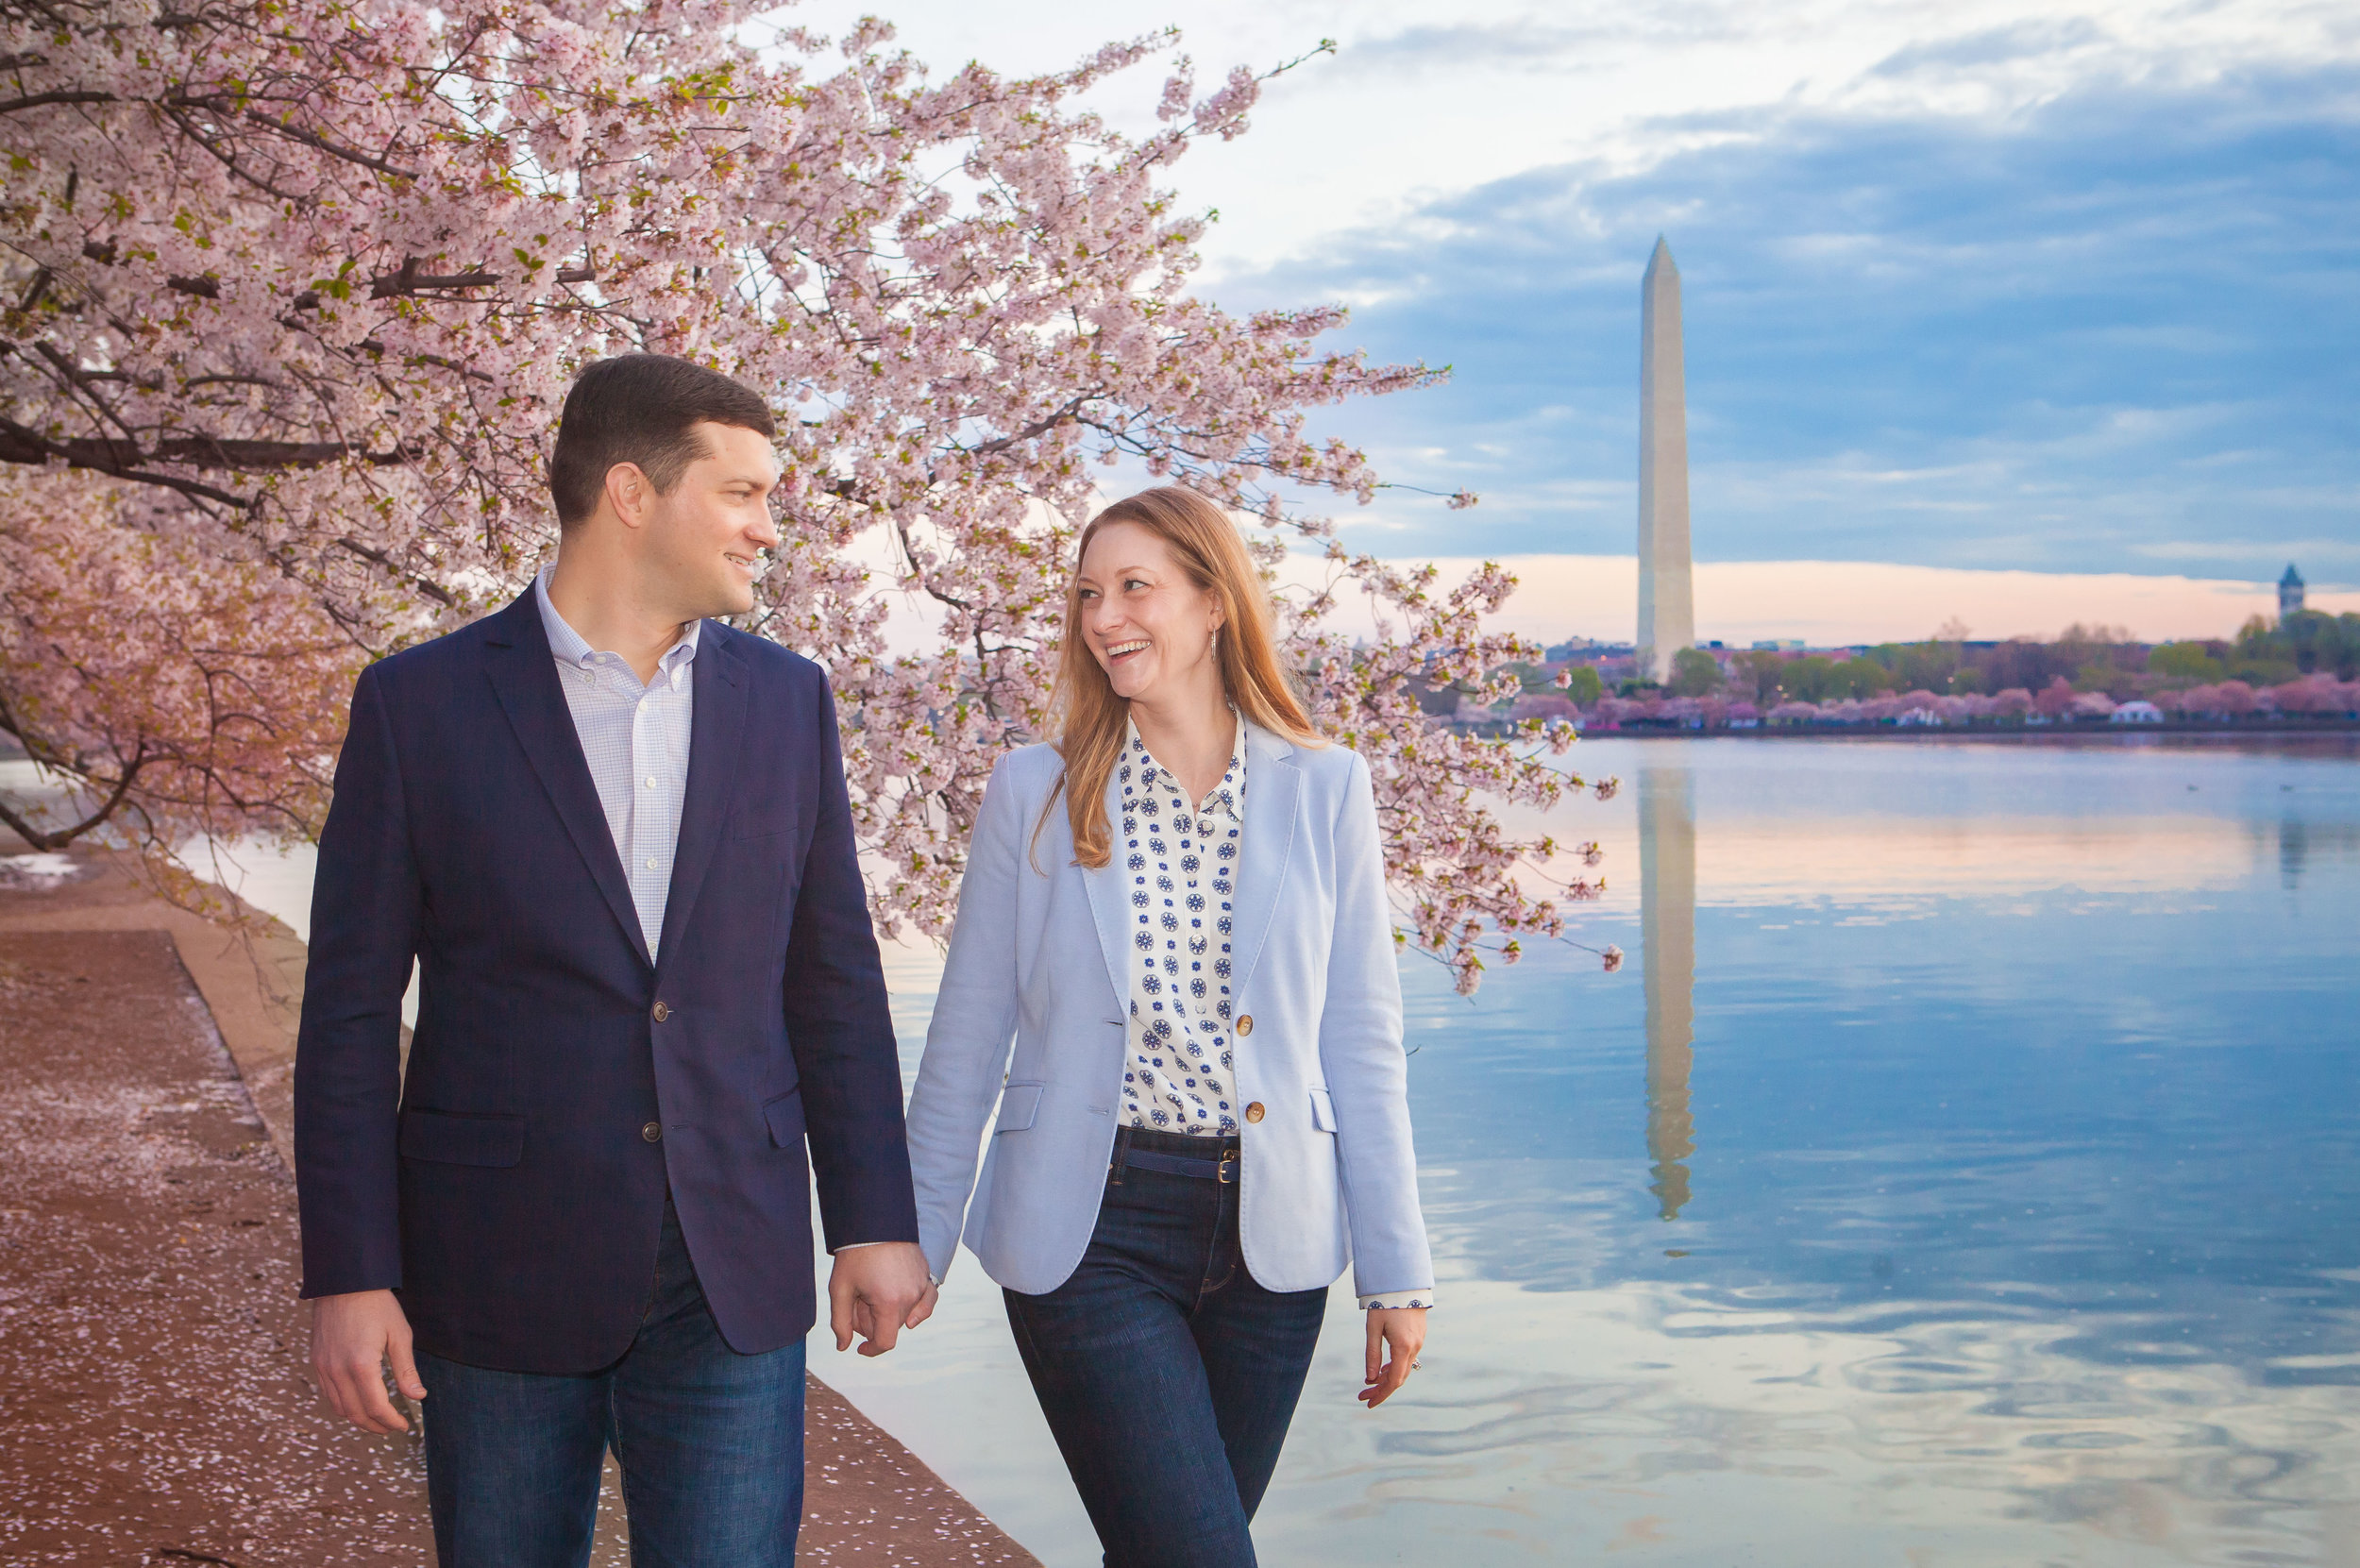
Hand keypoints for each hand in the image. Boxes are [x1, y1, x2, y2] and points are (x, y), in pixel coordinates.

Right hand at [310, 1288, 424, 1432]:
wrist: (344, 1282)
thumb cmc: (377, 1305)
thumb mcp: (399, 1334)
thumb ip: (406, 1370)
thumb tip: (418, 1397)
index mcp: (361, 1365)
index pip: (376, 1407)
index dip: (391, 1421)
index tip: (404, 1426)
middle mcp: (337, 1371)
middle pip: (355, 1414)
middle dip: (376, 1425)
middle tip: (393, 1427)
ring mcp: (323, 1367)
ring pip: (339, 1407)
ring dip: (359, 1418)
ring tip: (378, 1419)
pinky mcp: (317, 1361)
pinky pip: (328, 1394)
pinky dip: (344, 1405)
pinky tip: (358, 1402)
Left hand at [827, 1242, 932, 1356]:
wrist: (874, 1221)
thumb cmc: (855, 1255)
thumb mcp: (840, 1289)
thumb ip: (840, 1322)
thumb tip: (843, 1346)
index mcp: (889, 1302)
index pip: (885, 1342)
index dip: (871, 1350)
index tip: (860, 1348)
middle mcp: (910, 1296)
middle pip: (893, 1326)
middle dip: (873, 1323)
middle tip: (857, 1303)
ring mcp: (921, 1285)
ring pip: (906, 1315)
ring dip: (889, 1312)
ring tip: (871, 1293)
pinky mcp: (925, 1275)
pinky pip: (927, 1301)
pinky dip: (919, 1310)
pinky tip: (910, 1316)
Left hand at [1359, 1306, 1425, 1407]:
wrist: (1403, 1281)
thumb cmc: (1385, 1302)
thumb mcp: (1373, 1328)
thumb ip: (1372, 1354)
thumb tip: (1370, 1378)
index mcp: (1403, 1347)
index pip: (1394, 1381)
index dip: (1381, 1395)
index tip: (1368, 1403)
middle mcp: (1415, 1347)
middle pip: (1399, 1377)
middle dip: (1381, 1388)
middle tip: (1363, 1394)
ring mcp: (1419, 1341)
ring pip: (1404, 1368)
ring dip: (1387, 1377)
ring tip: (1370, 1383)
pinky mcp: (1419, 1334)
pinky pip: (1407, 1357)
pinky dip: (1394, 1366)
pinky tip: (1383, 1368)